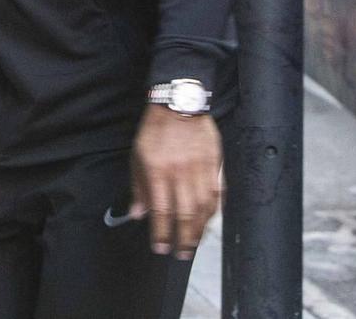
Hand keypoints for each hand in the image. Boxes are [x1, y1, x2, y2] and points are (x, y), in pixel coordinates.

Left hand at [130, 105, 221, 259]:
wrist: (178, 103)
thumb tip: (138, 213)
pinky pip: (218, 192)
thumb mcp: (138, 155)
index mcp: (158, 171)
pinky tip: (210, 218)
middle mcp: (180, 173)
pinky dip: (215, 209)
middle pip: (185, 214)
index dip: (161, 233)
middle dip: (184, 238)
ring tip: (195, 240)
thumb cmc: (155, 129)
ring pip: (204, 207)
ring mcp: (200, 168)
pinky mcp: (215, 162)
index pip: (161, 211)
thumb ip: (139, 186)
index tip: (161, 247)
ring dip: (200, 228)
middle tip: (181, 253)